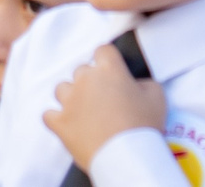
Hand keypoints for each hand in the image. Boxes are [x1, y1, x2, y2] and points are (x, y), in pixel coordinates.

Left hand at [44, 43, 166, 169]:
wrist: (126, 155)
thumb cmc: (143, 124)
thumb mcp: (156, 96)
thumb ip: (144, 83)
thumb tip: (135, 85)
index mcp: (109, 69)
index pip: (103, 50)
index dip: (108, 59)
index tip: (112, 69)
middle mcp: (86, 80)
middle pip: (81, 69)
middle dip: (90, 79)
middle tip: (103, 96)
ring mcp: (70, 102)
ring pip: (61, 88)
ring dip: (71, 95)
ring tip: (83, 108)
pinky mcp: (60, 123)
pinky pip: (48, 114)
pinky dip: (56, 117)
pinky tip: (66, 122)